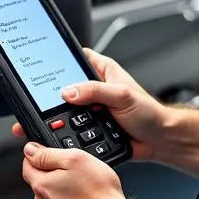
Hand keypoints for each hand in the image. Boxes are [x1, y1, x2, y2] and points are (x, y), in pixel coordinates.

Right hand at [11, 47, 169, 161]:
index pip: (74, 58)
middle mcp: (95, 87)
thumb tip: (69, 91)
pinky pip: (73, 128)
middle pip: (64, 86)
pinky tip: (63, 136)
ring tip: (47, 121)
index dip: (57, 59)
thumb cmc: (149, 113)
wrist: (159, 140)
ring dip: (60, 117)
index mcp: (102, 70)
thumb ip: (95, 91)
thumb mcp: (122, 95)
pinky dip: (68, 132)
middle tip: (38, 102)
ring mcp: (92, 107)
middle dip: (52, 95)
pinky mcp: (91, 127)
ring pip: (66, 109)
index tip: (40, 65)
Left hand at [21, 142, 132, 198]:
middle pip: (40, 182)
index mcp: (41, 185)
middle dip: (54, 175)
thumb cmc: (98, 193)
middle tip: (75, 173)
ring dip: (62, 193)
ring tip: (84, 190)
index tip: (52, 154)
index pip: (27, 165)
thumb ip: (47, 154)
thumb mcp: (75, 159)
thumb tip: (30, 150)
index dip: (39, 155)